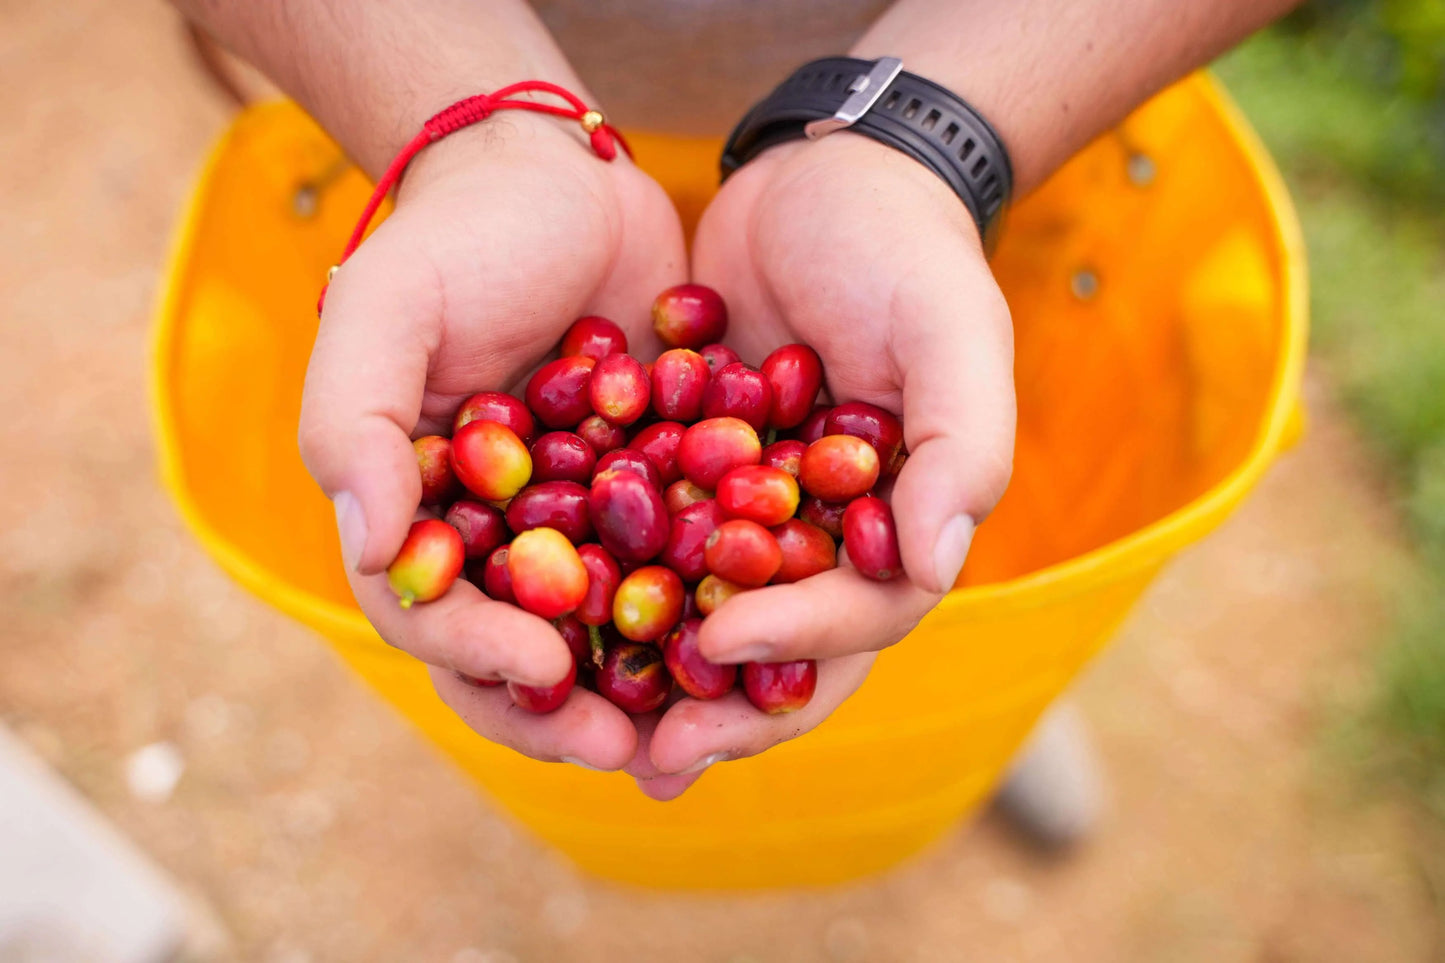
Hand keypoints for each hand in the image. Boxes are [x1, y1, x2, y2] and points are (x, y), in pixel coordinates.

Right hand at [298, 115, 687, 771]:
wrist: (559, 177)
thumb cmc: (455, 239)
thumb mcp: (383, 311)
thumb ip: (356, 426)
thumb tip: (373, 547)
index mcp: (423, 519)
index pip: (435, 617)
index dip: (480, 657)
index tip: (541, 667)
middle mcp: (502, 540)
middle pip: (524, 653)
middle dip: (568, 710)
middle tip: (625, 747)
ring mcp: (584, 526)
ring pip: (613, 635)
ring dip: (649, 692)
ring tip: (698, 732)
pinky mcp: (662, 497)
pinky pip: (688, 571)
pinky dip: (718, 612)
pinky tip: (762, 646)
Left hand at [640, 133, 1016, 797]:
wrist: (823, 175)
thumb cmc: (905, 254)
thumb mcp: (952, 334)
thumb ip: (959, 450)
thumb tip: (933, 566)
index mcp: (891, 528)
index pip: (857, 619)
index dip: (793, 643)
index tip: (718, 645)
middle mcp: (819, 540)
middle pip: (776, 650)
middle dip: (720, 708)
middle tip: (653, 755)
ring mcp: (748, 514)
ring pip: (701, 618)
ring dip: (650, 679)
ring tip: (587, 723)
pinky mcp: (683, 476)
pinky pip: (641, 546)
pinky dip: (598, 586)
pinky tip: (539, 618)